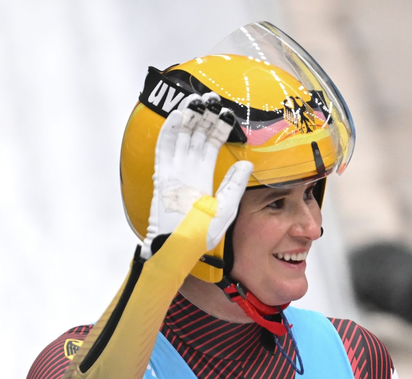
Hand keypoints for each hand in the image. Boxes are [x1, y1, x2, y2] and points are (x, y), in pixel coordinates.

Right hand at [141, 93, 253, 258]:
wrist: (180, 248)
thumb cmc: (201, 236)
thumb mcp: (226, 208)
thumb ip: (235, 185)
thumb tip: (248, 164)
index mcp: (203, 177)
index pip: (211, 146)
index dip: (218, 128)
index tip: (227, 113)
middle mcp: (188, 171)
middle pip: (195, 137)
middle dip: (204, 116)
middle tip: (213, 97)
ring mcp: (174, 172)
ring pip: (180, 137)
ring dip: (188, 118)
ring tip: (198, 99)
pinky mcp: (162, 177)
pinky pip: (164, 150)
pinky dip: (169, 132)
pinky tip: (177, 116)